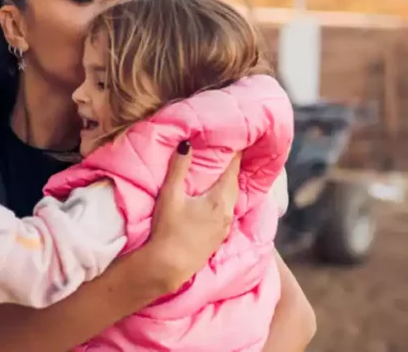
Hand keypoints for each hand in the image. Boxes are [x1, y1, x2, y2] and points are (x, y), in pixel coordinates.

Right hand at [142, 142, 238, 290]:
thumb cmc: (168, 229)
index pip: (232, 170)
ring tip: (224, 175)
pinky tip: (216, 203)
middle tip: (233, 154)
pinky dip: (224, 202)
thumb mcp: (170, 195)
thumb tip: (186, 143)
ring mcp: (224, 228)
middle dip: (233, 169)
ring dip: (229, 186)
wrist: (169, 265)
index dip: (236, 154)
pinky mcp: (218, 238)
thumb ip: (178, 168)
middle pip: (234, 185)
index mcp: (219, 200)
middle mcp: (227, 213)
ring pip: (231, 200)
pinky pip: (227, 213)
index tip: (239, 141)